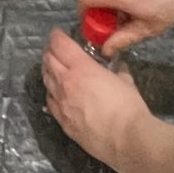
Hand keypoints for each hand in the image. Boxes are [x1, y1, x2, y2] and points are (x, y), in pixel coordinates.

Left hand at [42, 29, 152, 172]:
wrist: (125, 138)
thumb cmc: (128, 106)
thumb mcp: (126, 81)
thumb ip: (118, 71)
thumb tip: (118, 67)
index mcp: (81, 68)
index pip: (60, 45)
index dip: (56, 36)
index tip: (57, 33)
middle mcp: (65, 83)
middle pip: (48, 61)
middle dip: (50, 52)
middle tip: (55, 50)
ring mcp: (61, 103)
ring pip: (46, 81)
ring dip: (48, 71)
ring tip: (53, 68)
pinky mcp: (62, 121)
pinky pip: (50, 101)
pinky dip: (51, 92)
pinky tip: (55, 92)